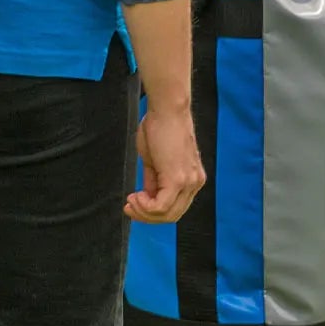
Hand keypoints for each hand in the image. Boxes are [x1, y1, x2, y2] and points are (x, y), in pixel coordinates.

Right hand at [127, 105, 205, 223]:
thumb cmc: (159, 127)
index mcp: (192, 178)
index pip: (175, 207)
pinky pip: (162, 207)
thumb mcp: (154, 160)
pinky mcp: (179, 179)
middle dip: (147, 216)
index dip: (152, 211)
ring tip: (130, 201)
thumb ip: (154, 180)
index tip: (133, 202)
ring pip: (167, 214)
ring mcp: (189, 182)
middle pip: (172, 215)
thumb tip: (147, 196)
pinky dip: (145, 207)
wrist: (167, 109)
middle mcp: (195, 182)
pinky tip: (135, 197)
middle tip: (129, 207)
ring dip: (144, 212)